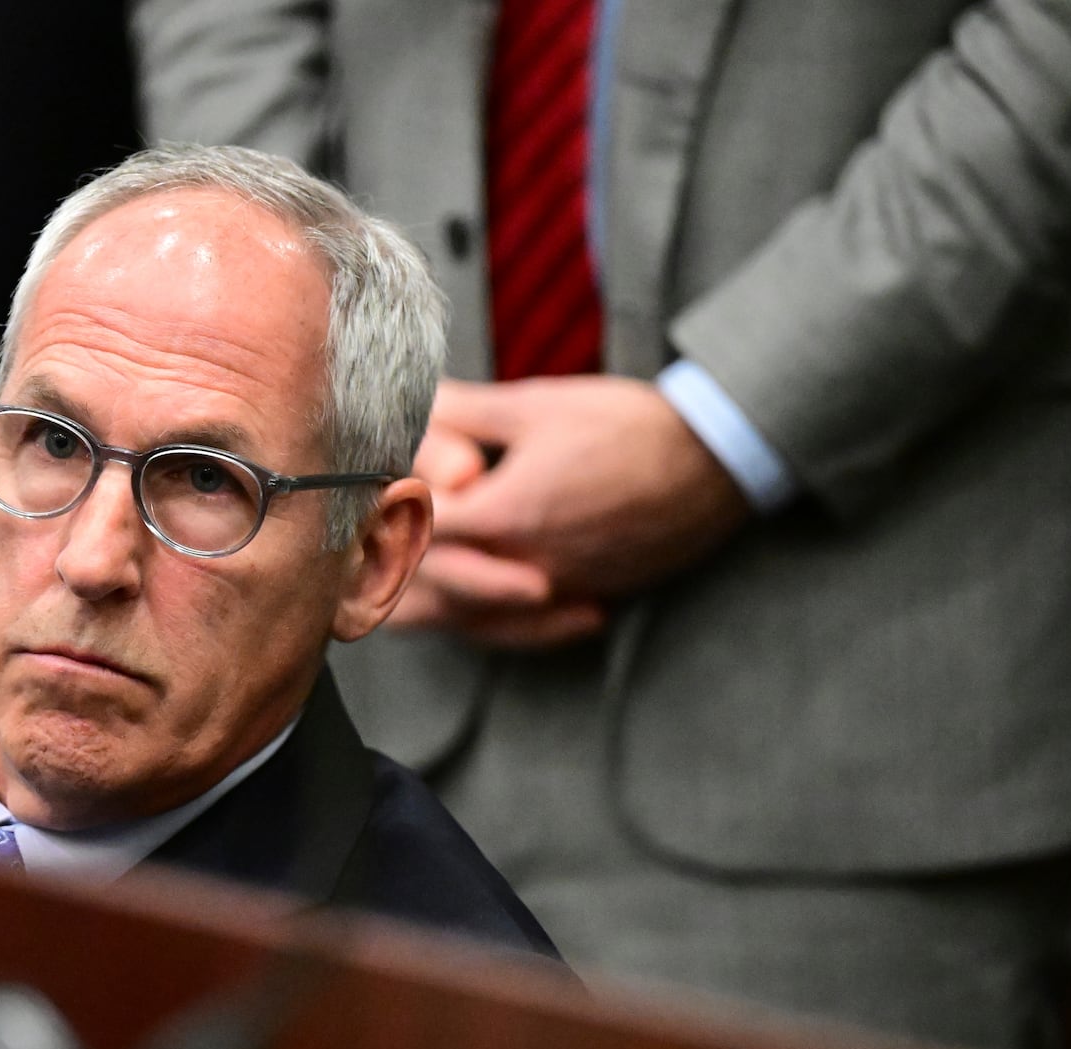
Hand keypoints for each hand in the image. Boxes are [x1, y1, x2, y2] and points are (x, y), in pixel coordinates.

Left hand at [388, 375, 750, 646]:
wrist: (716, 460)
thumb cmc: (627, 425)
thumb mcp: (537, 406)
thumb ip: (465, 411)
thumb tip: (410, 397)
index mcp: (506, 516)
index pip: (421, 534)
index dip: (386, 520)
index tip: (360, 509)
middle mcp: (528, 566)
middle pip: (438, 590)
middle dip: (396, 577)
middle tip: (354, 571)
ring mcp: (560, 588)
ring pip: (477, 621)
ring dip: (436, 611)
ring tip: (394, 604)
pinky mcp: (587, 595)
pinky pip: (523, 630)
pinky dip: (491, 625)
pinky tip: (476, 616)